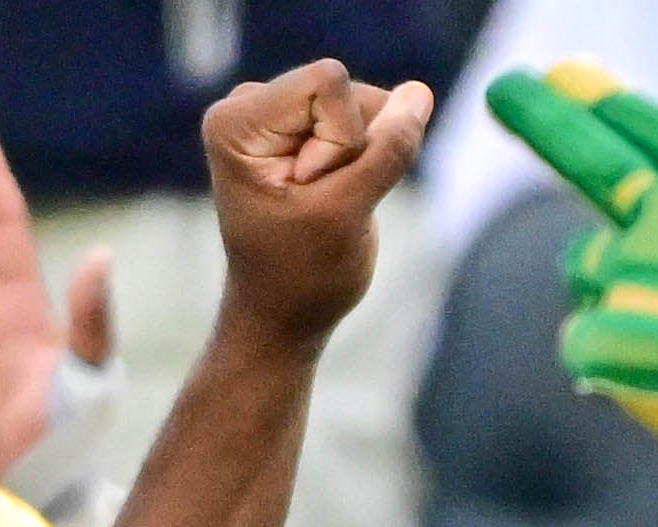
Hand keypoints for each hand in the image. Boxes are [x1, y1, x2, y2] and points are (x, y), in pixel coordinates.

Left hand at [203, 58, 433, 350]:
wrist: (283, 312)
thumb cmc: (302, 274)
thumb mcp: (347, 215)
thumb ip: (386, 152)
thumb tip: (419, 93)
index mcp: (238, 119)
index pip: (328, 84)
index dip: (342, 141)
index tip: (311, 191)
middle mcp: (249, 104)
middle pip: (346, 90)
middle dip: (354, 148)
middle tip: (323, 201)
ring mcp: (276, 113)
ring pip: (363, 104)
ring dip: (362, 157)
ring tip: (329, 201)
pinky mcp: (304, 126)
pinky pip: (364, 119)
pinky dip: (365, 159)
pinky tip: (337, 192)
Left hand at [483, 60, 657, 467]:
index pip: (651, 133)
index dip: (606, 101)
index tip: (567, 74)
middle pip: (589, 156)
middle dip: (542, 116)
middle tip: (504, 90)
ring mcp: (630, 277)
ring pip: (588, 270)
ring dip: (611, 291)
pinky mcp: (605, 340)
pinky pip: (584, 344)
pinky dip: (607, 361)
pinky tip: (645, 380)